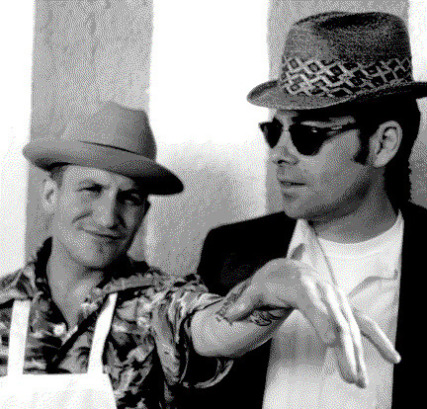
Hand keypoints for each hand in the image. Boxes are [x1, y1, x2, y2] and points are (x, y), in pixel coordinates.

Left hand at [220, 258, 400, 387]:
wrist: (288, 268)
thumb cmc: (272, 280)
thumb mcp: (256, 287)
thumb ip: (246, 301)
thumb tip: (231, 314)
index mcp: (303, 287)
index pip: (315, 307)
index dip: (324, 323)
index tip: (333, 342)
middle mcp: (325, 292)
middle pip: (338, 323)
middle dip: (346, 351)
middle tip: (350, 378)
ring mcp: (337, 300)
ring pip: (352, 328)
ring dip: (359, 354)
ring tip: (360, 380)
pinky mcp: (344, 307)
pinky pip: (364, 323)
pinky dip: (378, 338)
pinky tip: (393, 357)